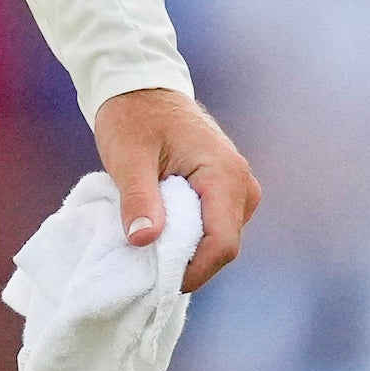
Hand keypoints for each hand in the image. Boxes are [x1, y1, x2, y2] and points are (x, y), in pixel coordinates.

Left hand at [90, 87, 259, 292]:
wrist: (141, 88)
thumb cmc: (133, 117)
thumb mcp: (128, 157)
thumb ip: (139, 198)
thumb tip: (144, 240)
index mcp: (224, 174)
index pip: (223, 242)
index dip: (195, 270)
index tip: (161, 282)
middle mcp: (241, 183)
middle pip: (224, 245)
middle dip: (189, 261)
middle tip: (150, 266)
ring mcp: (237, 187)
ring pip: (220, 238)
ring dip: (188, 249)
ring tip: (152, 247)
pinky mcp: (225, 190)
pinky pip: (214, 226)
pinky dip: (189, 236)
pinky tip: (161, 234)